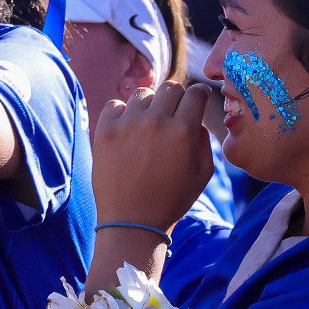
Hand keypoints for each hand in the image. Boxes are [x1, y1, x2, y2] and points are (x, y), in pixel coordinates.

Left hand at [91, 81, 215, 230]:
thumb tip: (196, 119)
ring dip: (148, 105)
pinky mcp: (104, 132)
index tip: (195, 102)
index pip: (195, 93)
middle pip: (170, 87)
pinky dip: (121, 112)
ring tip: (146, 125)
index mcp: (183, 130)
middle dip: (175, 98)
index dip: (198, 96)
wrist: (132, 221)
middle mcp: (155, 122)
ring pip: (142, 94)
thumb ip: (204, 140)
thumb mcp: (203, 173)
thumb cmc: (171, 200)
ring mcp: (127, 125)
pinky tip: (126, 129)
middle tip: (171, 114)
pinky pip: (114, 105)